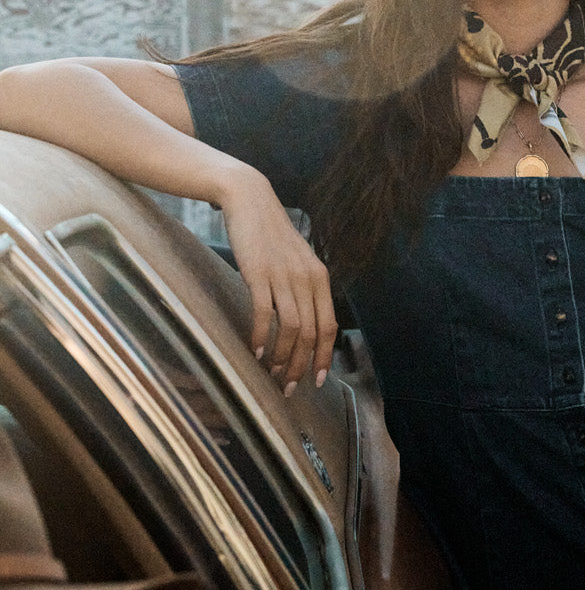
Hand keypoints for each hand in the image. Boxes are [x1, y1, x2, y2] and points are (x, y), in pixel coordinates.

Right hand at [218, 167, 337, 394]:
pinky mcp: (260, 273)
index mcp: (320, 278)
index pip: (329, 327)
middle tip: (290, 388)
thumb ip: (303, 289)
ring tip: (272, 374)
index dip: (323, 357)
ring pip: (292, 328)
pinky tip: (256, 351)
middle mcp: (307, 279)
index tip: (316, 380)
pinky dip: (262, 337)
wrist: (250, 201)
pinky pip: (266, 313)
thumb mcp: (297, 262)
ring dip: (282, 357)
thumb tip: (303, 326)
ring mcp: (284, 276)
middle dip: (301, 366)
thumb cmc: (271, 236)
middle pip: (311, 334)